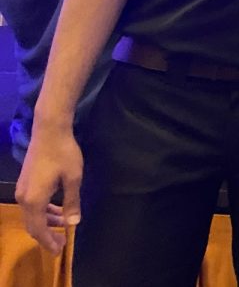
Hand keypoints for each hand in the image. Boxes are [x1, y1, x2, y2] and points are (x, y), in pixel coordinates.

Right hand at [15, 124, 83, 253]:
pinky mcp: (25, 182)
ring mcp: (22, 190)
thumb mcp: (73, 179)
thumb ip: (72, 202)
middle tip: (62, 243)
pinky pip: (32, 204)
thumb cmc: (64, 153)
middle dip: (47, 235)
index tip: (60, 250)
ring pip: (32, 214)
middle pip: (32, 225)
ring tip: (64, 224)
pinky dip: (44, 210)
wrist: (49, 130)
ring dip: (47, 221)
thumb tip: (73, 223)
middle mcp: (23, 198)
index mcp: (34, 200)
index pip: (38, 229)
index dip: (49, 241)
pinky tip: (58, 208)